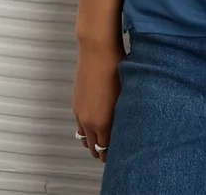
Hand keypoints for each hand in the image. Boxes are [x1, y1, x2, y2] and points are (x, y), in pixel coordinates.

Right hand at [71, 41, 124, 162]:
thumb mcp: (125, 94)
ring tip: (103, 139)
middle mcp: (88, 121)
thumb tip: (129, 126)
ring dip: (92, 140)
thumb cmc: (116, 68)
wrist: (97, 50)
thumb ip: (124, 115)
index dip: (113, 154)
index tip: (120, 154)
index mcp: (103, 122)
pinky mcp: (76, 102)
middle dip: (102, 151)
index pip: (105, 150)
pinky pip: (79, 123)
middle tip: (113, 151)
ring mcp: (80, 112)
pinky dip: (86, 127)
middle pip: (93, 148)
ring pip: (84, 137)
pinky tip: (96, 121)